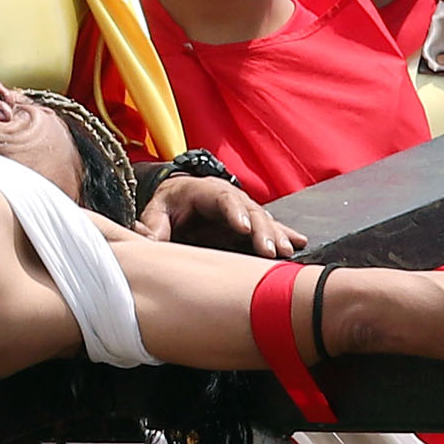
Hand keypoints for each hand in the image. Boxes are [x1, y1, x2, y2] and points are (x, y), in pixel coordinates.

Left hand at [139, 170, 300, 256]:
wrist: (179, 200)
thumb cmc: (168, 206)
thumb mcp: (156, 212)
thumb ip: (152, 226)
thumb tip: (144, 238)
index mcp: (206, 192)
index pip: (223, 199)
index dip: (235, 212)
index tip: (243, 227)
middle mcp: (230, 199)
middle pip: (251, 211)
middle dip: (263, 231)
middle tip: (271, 251)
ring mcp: (243, 211)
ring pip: (264, 221)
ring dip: (277, 236)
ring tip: (287, 251)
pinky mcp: (250, 224)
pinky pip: (270, 228)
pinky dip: (285, 235)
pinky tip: (300, 243)